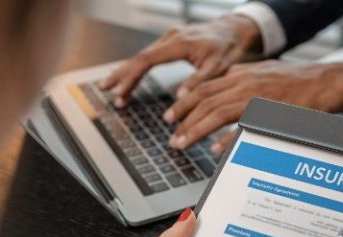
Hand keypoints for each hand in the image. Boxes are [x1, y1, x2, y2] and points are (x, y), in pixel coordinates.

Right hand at [99, 15, 262, 107]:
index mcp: (179, 43)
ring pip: (141, 56)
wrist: (235, 31)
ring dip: (126, 72)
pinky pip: (149, 56)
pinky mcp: (170, 42)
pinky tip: (128, 79)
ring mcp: (169, 38)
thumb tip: (179, 98)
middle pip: (139, 57)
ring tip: (111, 89)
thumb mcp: (219, 68)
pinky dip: (137, 68)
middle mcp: (170, 37)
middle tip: (107, 91)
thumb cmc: (229, 49)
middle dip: (122, 75)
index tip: (120, 91)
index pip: (147, 60)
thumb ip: (199, 82)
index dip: (131, 77)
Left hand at [164, 61, 342, 152]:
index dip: (184, 101)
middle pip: (204, 100)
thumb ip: (240, 82)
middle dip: (183, 118)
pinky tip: (213, 149)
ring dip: (195, 129)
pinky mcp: (268, 114)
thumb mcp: (262, 75)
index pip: (204, 87)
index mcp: (241, 75)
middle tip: (172, 136)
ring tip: (183, 143)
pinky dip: (225, 139)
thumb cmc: (295, 83)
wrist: (323, 83)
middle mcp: (244, 84)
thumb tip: (221, 92)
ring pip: (216, 112)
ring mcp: (255, 99)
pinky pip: (242, 127)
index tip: (172, 115)